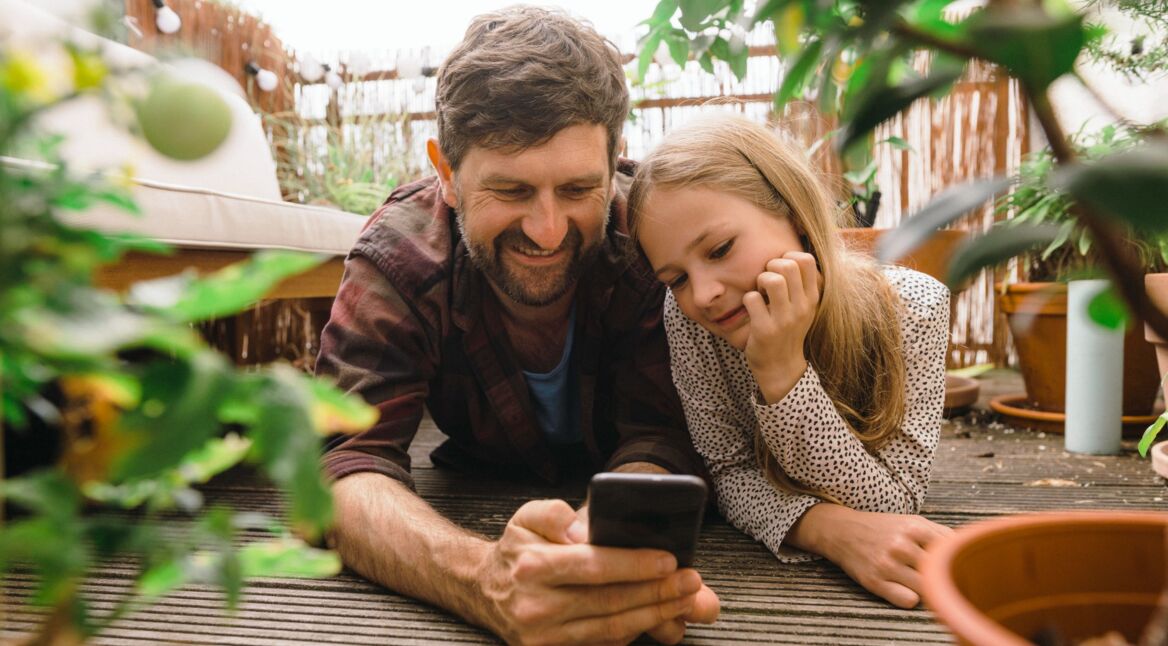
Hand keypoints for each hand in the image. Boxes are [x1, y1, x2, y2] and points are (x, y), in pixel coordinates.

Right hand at [480, 499, 705, 644]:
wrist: (485, 591)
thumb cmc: (517, 550)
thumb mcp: (526, 516)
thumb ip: (554, 513)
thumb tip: (583, 530)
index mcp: (533, 565)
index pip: (594, 565)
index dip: (635, 564)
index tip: (670, 559)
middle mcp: (536, 605)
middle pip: (610, 601)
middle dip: (657, 592)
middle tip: (692, 581)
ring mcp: (544, 636)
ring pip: (612, 628)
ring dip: (654, 614)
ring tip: (685, 599)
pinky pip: (603, 644)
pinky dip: (634, 631)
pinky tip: (659, 616)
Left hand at [742, 252, 819, 402]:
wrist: (781, 367)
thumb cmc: (788, 329)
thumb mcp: (804, 307)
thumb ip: (802, 283)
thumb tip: (789, 254)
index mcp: (812, 298)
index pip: (806, 260)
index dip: (788, 256)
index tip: (780, 269)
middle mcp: (802, 307)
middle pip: (788, 266)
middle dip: (771, 265)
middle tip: (766, 280)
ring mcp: (784, 319)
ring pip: (772, 280)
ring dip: (760, 280)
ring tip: (760, 291)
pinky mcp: (765, 330)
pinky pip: (752, 299)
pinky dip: (748, 299)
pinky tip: (752, 308)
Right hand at [807, 506, 951, 608]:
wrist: (841, 530)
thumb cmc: (881, 528)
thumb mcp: (911, 521)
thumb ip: (939, 534)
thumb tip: (966, 551)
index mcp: (914, 527)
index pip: (952, 551)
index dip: (954, 559)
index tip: (950, 563)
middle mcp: (901, 545)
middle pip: (940, 572)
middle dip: (942, 576)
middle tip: (937, 577)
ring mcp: (887, 564)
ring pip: (927, 588)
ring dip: (926, 588)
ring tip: (919, 582)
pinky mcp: (875, 581)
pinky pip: (908, 600)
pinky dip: (910, 598)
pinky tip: (904, 588)